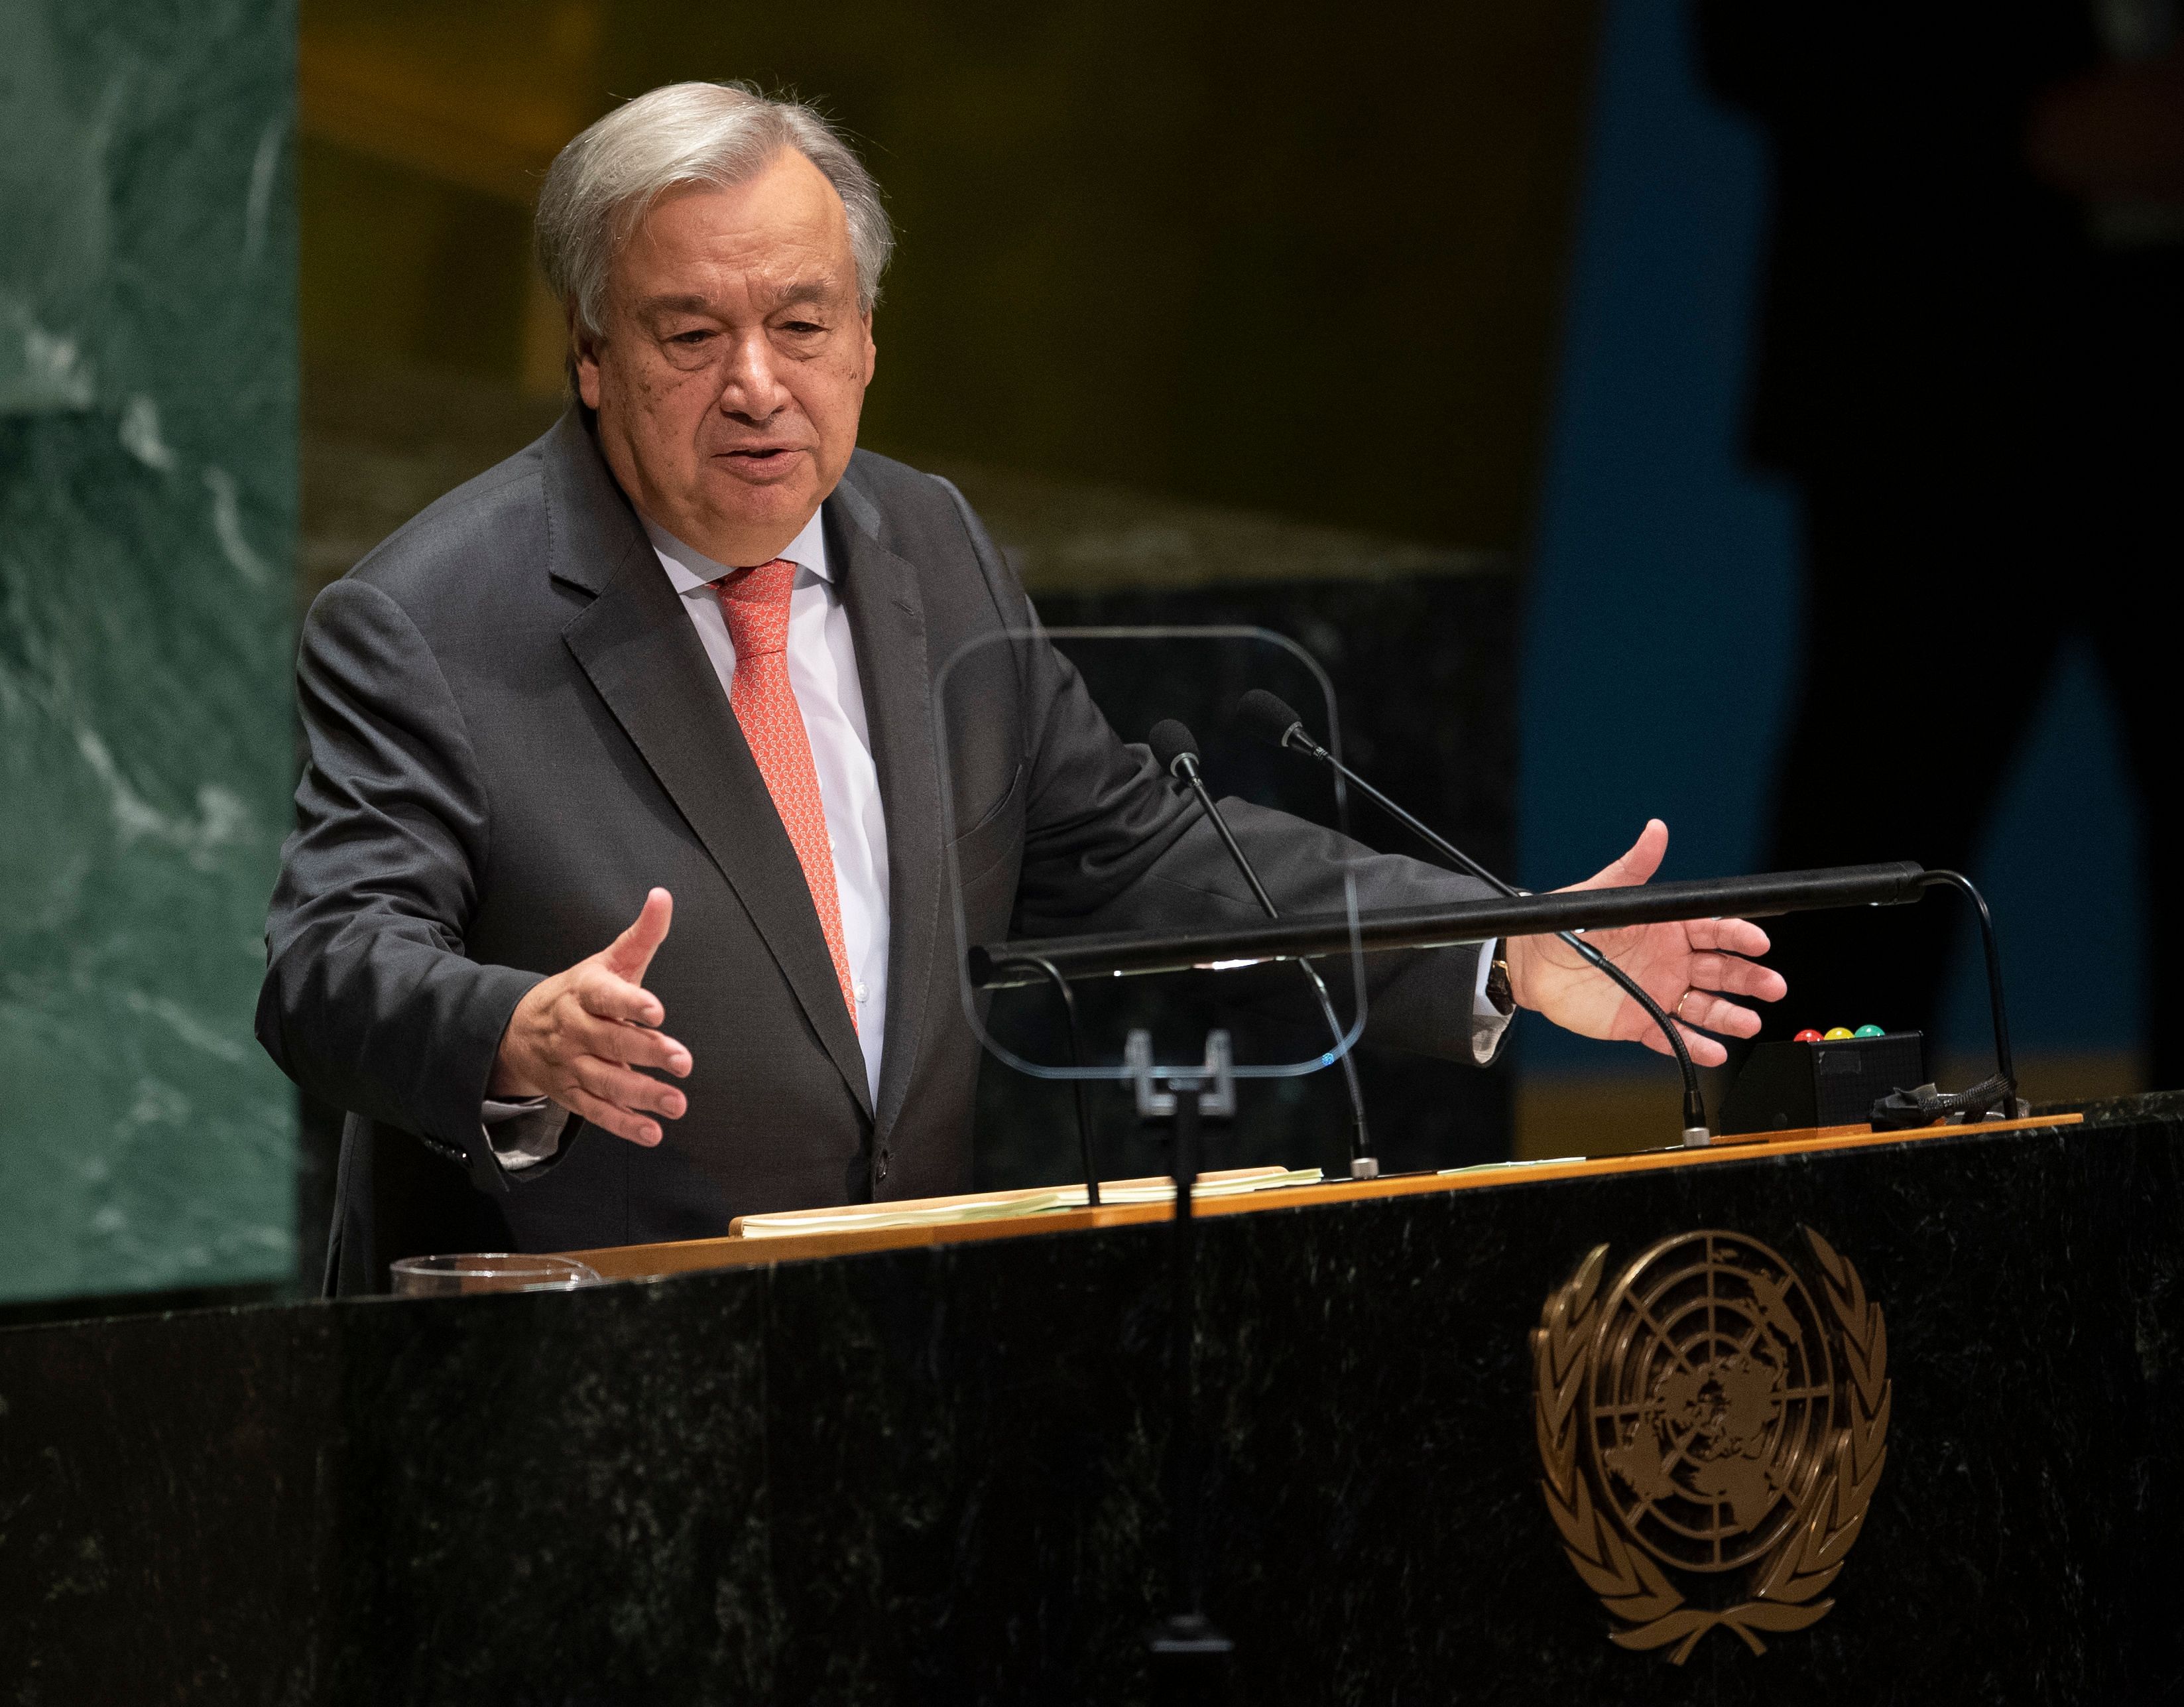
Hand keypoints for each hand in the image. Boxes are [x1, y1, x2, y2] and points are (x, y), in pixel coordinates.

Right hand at [489, 888, 692, 1145]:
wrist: (519, 1030)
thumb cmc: (578, 993)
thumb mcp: (607, 961)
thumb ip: (641, 935)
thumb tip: (663, 896)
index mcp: (585, 993)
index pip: (605, 996)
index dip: (630, 1003)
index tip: (657, 1011)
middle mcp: (576, 1030)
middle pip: (610, 1042)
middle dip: (646, 1053)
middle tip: (682, 1061)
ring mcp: (572, 1065)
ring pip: (606, 1082)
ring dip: (642, 1095)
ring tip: (677, 1103)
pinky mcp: (572, 1094)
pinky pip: (597, 1112)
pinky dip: (623, 1125)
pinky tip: (652, 1133)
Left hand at [1503, 821, 1786, 1067]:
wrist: (1533, 963)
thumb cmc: (1571, 923)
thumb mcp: (1605, 893)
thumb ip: (1634, 866)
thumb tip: (1655, 830)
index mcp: (1670, 929)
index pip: (1715, 930)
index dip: (1738, 936)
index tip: (1759, 943)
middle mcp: (1673, 962)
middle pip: (1721, 971)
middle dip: (1750, 978)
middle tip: (1773, 986)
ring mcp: (1659, 992)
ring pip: (1705, 1007)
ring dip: (1729, 1015)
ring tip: (1748, 1022)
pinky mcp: (1640, 1021)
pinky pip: (1672, 1036)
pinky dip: (1693, 1045)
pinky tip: (1714, 1051)